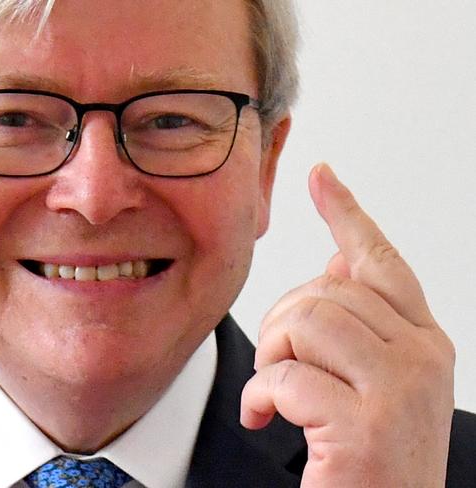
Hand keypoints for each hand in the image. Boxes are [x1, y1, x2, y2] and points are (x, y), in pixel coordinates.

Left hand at [240, 164, 454, 486]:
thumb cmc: (371, 457)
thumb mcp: (373, 382)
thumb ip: (358, 321)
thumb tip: (336, 262)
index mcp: (423, 342)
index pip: (380, 261)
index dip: (345, 214)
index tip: (321, 177)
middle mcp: (421, 358)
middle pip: (324, 291)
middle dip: (281, 325)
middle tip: (278, 365)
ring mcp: (398, 391)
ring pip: (305, 321)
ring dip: (272, 356)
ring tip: (274, 390)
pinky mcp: (364, 427)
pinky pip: (286, 374)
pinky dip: (260, 395)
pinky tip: (266, 418)